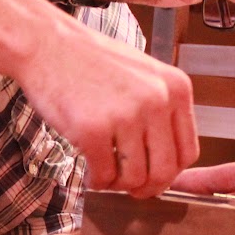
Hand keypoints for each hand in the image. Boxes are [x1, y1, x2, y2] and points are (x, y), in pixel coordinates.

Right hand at [19, 24, 198, 197]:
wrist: (47, 45)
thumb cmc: (90, 61)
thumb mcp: (143, 76)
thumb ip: (161, 112)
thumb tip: (166, 165)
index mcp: (176, 88)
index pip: (188, 151)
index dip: (170, 173)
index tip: (154, 178)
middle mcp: (156, 100)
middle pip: (165, 171)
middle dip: (147, 188)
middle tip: (130, 189)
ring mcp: (125, 115)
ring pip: (135, 178)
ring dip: (118, 184)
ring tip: (105, 172)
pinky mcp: (92, 130)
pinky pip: (104, 175)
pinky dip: (97, 181)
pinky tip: (89, 169)